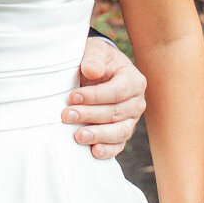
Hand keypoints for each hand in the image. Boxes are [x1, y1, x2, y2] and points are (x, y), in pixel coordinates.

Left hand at [61, 36, 145, 158]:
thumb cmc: (96, 59)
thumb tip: (92, 71)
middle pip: (116, 112)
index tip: (73, 96)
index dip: (95, 96)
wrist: (97, 70)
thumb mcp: (95, 51)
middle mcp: (136, 101)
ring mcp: (131, 119)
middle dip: (90, 115)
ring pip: (120, 131)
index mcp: (133, 80)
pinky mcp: (122, 131)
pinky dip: (108, 150)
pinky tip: (94, 151)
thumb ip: (94, 58)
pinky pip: (119, 144)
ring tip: (78, 136)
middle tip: (67, 116)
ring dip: (99, 135)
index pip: (118, 91)